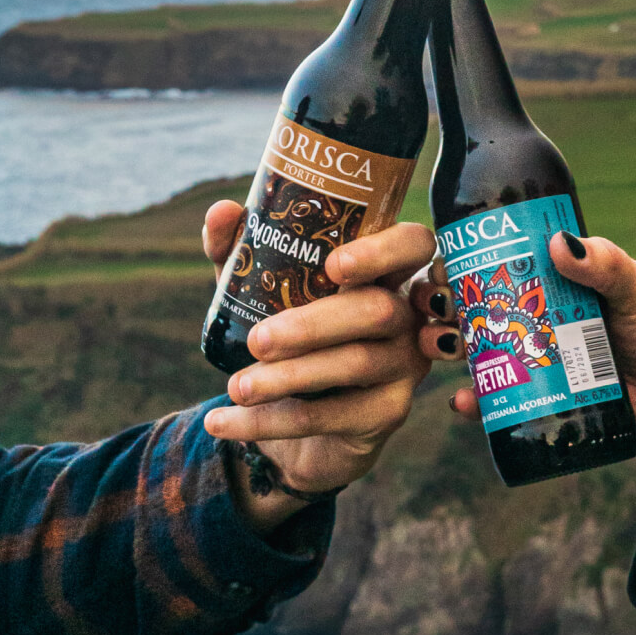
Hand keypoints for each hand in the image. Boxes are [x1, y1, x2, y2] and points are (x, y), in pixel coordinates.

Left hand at [201, 201, 433, 531]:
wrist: (297, 423)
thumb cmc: (286, 338)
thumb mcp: (259, 291)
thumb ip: (241, 250)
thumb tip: (224, 211)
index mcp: (384, 272)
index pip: (413, 245)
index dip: (383, 251)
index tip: (334, 265)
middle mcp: (407, 314)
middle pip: (379, 310)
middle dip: (313, 324)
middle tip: (258, 340)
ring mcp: (405, 364)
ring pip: (355, 363)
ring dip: (288, 376)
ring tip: (236, 387)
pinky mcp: (389, 412)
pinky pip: (331, 414)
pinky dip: (270, 420)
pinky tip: (222, 421)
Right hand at [413, 232, 635, 531]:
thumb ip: (607, 265)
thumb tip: (559, 243)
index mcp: (543, 280)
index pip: (489, 260)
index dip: (459, 259)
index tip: (446, 262)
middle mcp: (522, 315)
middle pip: (464, 301)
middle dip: (439, 302)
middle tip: (442, 307)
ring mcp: (521, 357)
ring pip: (465, 346)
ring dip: (442, 344)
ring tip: (449, 348)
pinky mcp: (526, 397)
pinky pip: (487, 397)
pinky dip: (470, 400)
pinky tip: (465, 400)